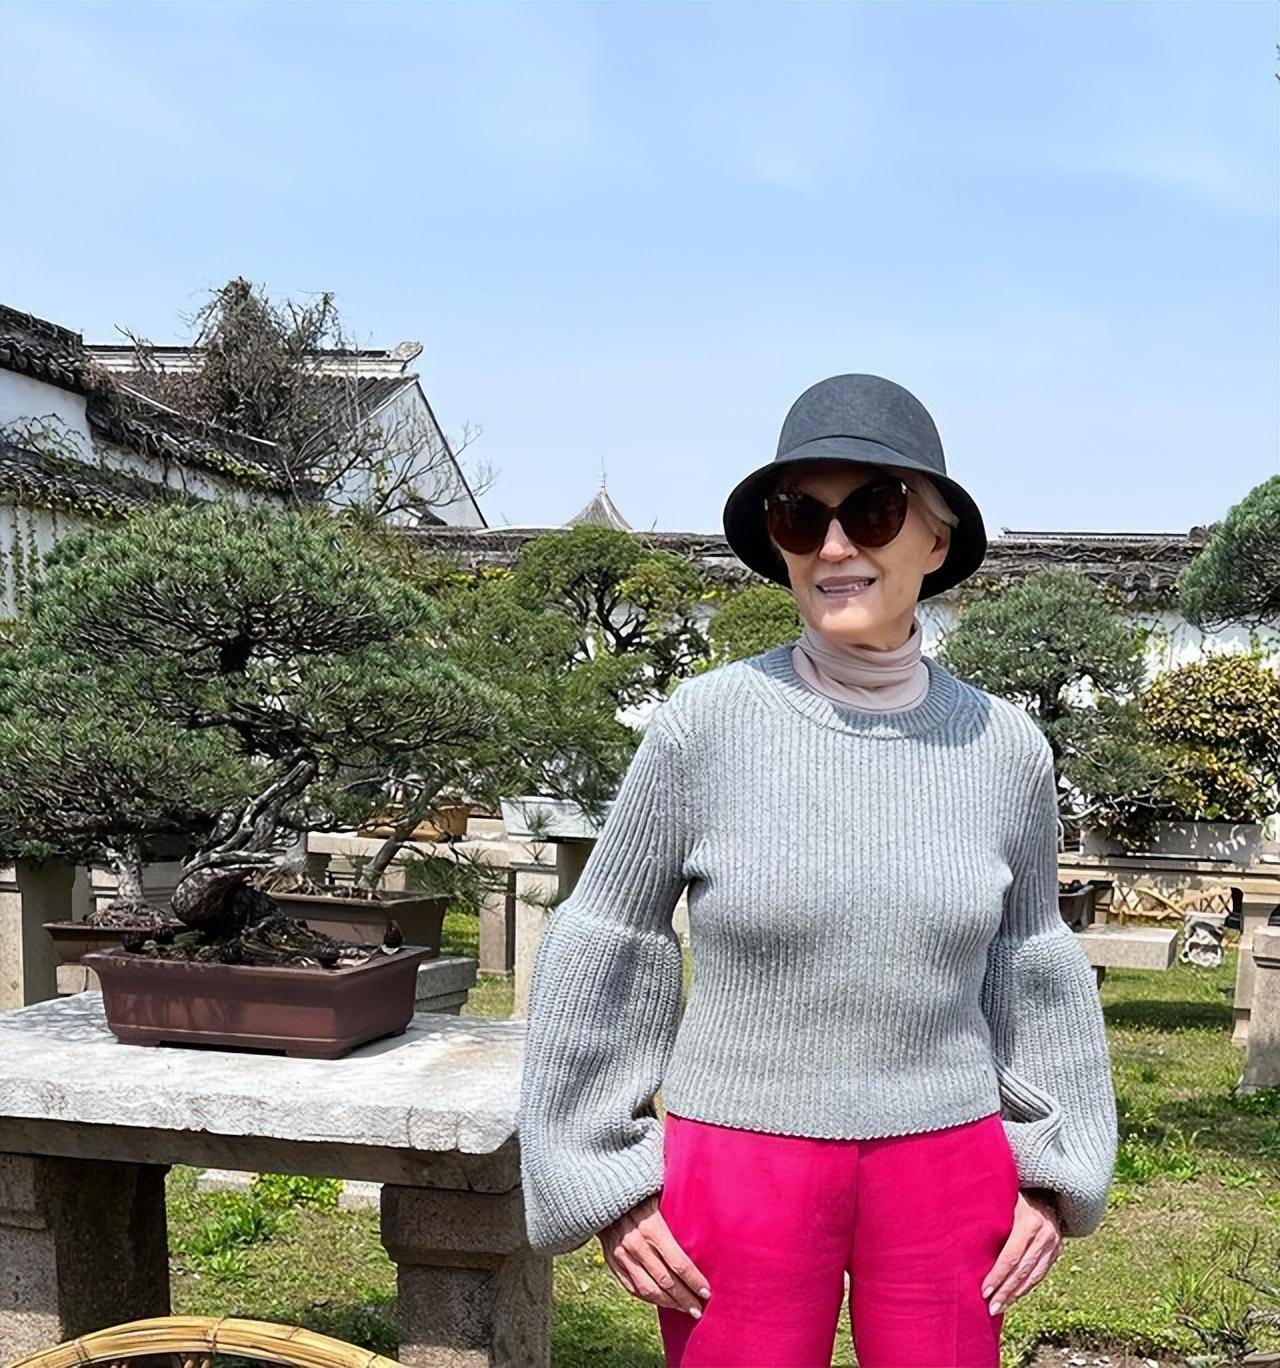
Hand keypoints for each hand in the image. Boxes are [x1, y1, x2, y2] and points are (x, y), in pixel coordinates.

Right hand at [600, 1192, 712, 1318]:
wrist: (602, 1189)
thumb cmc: (640, 1190)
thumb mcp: (660, 1194)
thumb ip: (678, 1209)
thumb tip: (707, 1215)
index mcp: (652, 1227)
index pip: (678, 1263)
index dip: (693, 1280)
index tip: (706, 1291)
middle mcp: (637, 1244)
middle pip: (666, 1281)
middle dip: (685, 1298)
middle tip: (699, 1309)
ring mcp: (622, 1255)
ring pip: (649, 1289)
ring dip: (669, 1303)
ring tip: (684, 1310)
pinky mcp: (612, 1261)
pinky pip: (631, 1287)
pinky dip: (648, 1298)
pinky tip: (661, 1302)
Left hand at [982, 1188, 1061, 1315]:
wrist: (1044, 1184)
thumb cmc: (1011, 1189)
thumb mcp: (1001, 1196)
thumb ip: (987, 1212)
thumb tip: (956, 1227)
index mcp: (1028, 1221)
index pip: (1010, 1256)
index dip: (997, 1275)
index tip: (983, 1291)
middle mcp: (1044, 1233)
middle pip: (1022, 1270)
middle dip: (1005, 1291)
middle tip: (991, 1308)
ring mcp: (1054, 1242)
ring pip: (1033, 1276)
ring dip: (1016, 1294)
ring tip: (1000, 1307)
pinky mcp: (1058, 1249)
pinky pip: (1042, 1273)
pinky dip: (1027, 1286)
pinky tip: (1015, 1295)